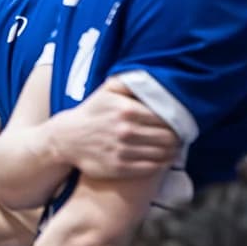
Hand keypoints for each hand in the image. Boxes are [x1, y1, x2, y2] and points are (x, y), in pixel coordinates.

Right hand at [50, 83, 176, 180]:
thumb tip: (149, 77)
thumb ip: (128, 82)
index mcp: (126, 109)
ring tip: (173, 148)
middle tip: (180, 136)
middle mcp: (126, 131)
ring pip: (162, 154)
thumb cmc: (90, 113)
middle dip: (177, 137)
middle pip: (168, 137)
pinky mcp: (120, 168)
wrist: (66, 139)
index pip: (166, 117)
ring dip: (172, 152)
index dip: (177, 121)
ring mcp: (123, 151)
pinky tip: (162, 159)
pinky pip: (151, 167)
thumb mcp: (105, 92)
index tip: (180, 122)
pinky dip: (161, 164)